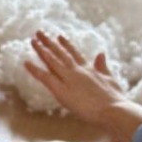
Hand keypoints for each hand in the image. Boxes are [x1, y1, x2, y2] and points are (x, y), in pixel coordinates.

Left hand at [25, 30, 141, 139]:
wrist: (113, 109)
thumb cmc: (115, 99)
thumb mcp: (111, 79)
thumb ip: (103, 66)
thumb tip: (100, 53)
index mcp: (89, 69)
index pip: (75, 54)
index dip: (66, 44)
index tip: (59, 36)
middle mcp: (77, 70)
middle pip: (60, 53)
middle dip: (49, 42)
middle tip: (40, 32)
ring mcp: (69, 79)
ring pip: (51, 61)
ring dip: (41, 50)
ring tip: (32, 40)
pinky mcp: (61, 90)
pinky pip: (44, 77)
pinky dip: (35, 69)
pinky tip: (26, 62)